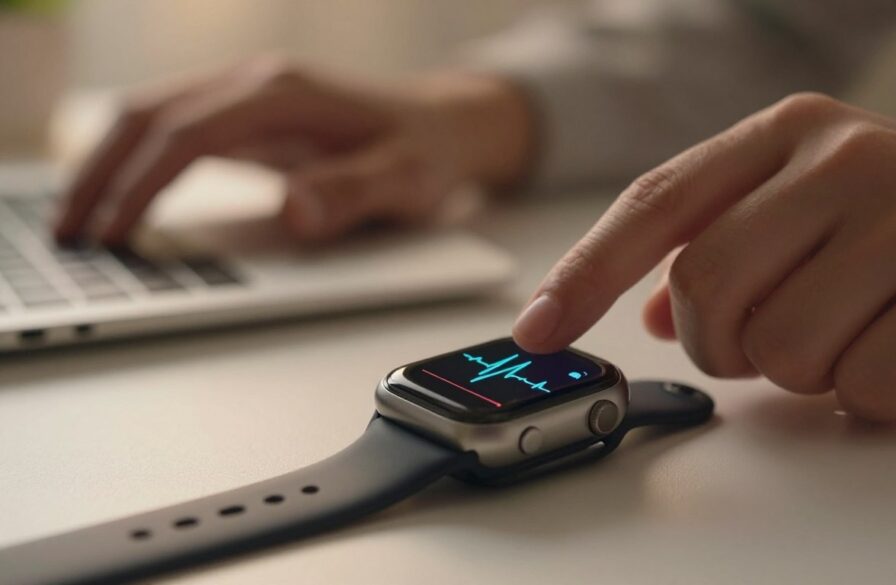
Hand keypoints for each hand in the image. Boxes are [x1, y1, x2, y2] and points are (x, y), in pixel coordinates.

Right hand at [54, 57, 533, 244]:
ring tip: (78, 218)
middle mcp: (257, 83)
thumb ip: (352, 194)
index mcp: (286, 95)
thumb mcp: (406, 180)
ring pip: (152, 115)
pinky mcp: (249, 112)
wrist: (446, 123)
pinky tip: (122, 192)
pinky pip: (175, 127)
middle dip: (99, 172)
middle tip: (68, 233)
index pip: (186, 136)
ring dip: (107, 162)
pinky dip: (137, 158)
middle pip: (149, 115)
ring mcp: (249, 94)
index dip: (140, 187)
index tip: (111, 235)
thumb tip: (294, 211)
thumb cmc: (427, 151)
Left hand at [513, 93, 895, 420]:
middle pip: (707, 289)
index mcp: (792, 129)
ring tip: (863, 333)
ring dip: (807, 372)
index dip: (586, 274)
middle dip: (729, 345)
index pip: (657, 203)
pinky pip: (862, 388)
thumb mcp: (821, 213)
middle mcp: (846, 154)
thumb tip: (656, 311)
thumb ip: (730, 246)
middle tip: (780, 342)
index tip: (538, 332)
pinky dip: (874, 396)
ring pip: (780, 348)